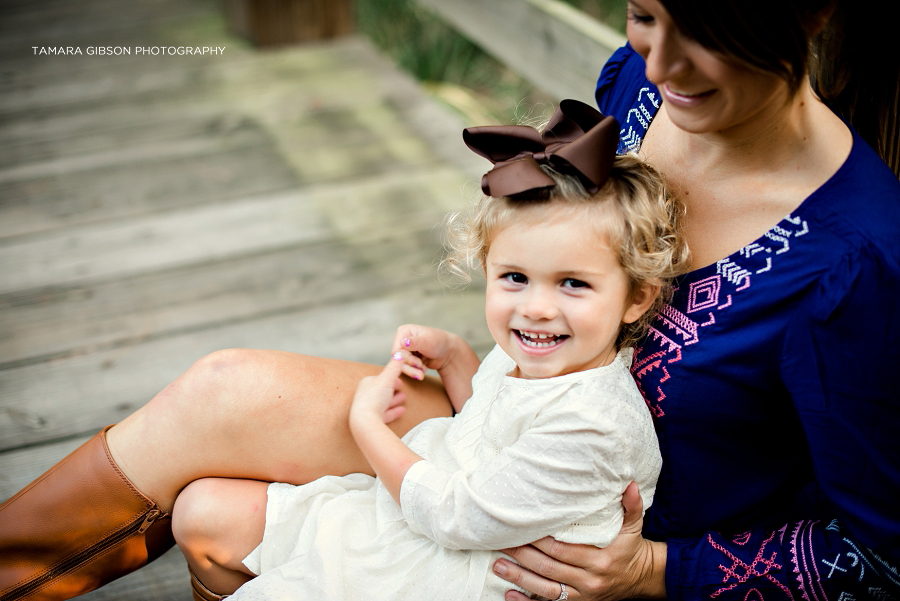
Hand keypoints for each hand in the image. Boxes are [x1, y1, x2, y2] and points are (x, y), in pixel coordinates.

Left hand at [349, 351, 410, 425]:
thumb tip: (400, 352)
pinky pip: (385, 414)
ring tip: (403, 399)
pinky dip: (393, 411)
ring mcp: (368, 409)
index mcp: (367, 383)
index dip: (393, 379)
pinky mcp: (373, 420)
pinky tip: (402, 410)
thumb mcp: (387, 379)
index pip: (382, 379)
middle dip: (394, 390)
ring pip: (384, 403)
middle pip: (383, 391)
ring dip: (394, 400)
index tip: (401, 382)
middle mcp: (365, 395)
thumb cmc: (374, 398)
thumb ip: (395, 366)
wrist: (365, 421)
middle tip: (404, 391)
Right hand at [392, 324, 480, 410]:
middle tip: (421, 368)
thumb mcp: (427, 341)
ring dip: (412, 370)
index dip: (405, 358)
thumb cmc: (440, 342)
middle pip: (398, 358)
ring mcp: (405, 350)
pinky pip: (407, 368)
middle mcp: (402, 340)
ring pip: (401, 365)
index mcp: (404, 331)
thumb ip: (414, 342)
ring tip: (422, 373)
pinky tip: (424, 370)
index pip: (396, 349)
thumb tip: (402, 342)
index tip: (417, 361)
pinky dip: (415, 371)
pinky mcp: (409, 358)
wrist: (449, 352)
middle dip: (410, 365)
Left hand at [492, 483, 665, 600]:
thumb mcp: (634, 526)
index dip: (540, 540)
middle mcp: (590, 579)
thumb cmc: (632, 547)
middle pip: (549, 567)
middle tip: (502, 542)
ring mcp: (583, 594)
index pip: (563, 549)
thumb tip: (629, 484)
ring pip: (546, 588)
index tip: (522, 528)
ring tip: (499, 565)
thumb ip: (632, 505)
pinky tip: (510, 594)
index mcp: (600, 559)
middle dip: (524, 555)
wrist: (644, 578)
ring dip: (520, 577)